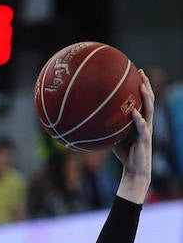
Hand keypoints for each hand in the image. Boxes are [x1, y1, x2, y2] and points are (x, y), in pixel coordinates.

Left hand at [113, 69, 153, 201]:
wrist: (134, 170)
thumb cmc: (125, 153)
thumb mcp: (115, 136)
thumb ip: (110, 125)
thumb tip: (92, 117)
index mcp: (140, 120)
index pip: (143, 100)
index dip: (141, 86)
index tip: (136, 72)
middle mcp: (146, 122)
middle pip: (149, 100)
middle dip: (146, 85)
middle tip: (141, 72)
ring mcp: (147, 130)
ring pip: (150, 110)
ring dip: (146, 97)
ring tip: (142, 87)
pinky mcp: (145, 139)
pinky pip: (142, 127)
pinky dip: (138, 119)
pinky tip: (134, 112)